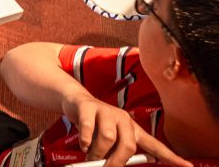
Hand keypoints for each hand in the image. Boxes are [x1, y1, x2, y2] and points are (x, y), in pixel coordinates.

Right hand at [61, 94, 191, 166]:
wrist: (75, 102)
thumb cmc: (95, 126)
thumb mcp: (107, 141)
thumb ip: (114, 153)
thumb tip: (110, 166)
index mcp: (132, 129)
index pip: (155, 145)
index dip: (171, 157)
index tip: (188, 166)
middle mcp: (123, 119)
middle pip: (128, 144)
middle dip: (116, 161)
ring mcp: (106, 112)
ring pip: (109, 137)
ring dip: (98, 152)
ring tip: (90, 155)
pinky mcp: (88, 108)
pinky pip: (89, 128)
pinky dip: (85, 141)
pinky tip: (83, 144)